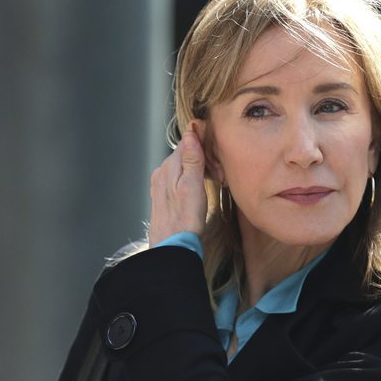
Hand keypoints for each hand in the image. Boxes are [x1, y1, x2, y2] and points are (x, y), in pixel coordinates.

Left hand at [148, 124, 208, 245]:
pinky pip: (179, 180)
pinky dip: (192, 182)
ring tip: (212, 186)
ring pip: (183, 168)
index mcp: (168, 167)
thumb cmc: (185, 221)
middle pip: (185, 155)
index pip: (188, 143)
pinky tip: (199, 194)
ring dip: (200, 172)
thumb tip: (190, 133)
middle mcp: (161, 173)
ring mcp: (160, 185)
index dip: (206, 150)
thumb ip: (192, 159)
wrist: (172, 247)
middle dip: (204, 161)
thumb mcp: (193, 186)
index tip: (218, 165)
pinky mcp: (163, 196)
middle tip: (219, 178)